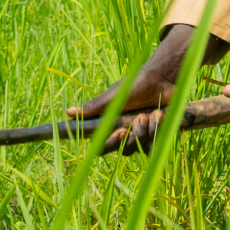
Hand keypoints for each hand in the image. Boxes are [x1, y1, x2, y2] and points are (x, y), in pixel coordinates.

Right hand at [68, 23, 229, 155]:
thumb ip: (95, 107)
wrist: (162, 79)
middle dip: (132, 138)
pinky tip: (159, 115)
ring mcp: (140, 134)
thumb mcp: (114, 96)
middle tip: (137, 119)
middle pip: (123, 150)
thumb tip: (68, 112)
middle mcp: (125, 132)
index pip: (103, 146)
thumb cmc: (136, 84)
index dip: (110, 144)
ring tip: (148, 113)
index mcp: (111, 124)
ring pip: (140, 148)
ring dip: (145, 131)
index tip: (120, 132)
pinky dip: (157, 130)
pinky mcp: (155, 134)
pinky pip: (154, 144)